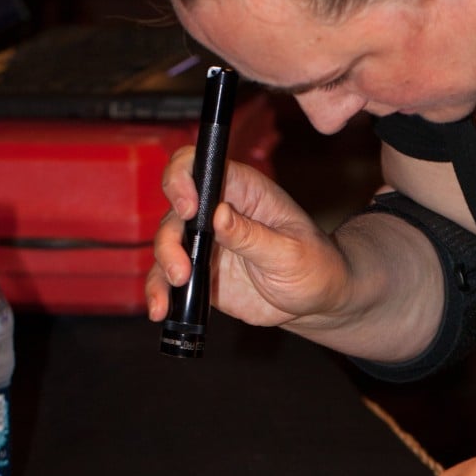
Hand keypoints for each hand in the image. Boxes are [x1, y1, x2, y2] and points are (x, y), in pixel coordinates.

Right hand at [146, 146, 350, 327]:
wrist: (315, 301)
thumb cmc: (313, 265)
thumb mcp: (289, 252)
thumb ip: (252, 235)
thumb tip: (219, 214)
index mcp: (242, 191)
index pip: (200, 166)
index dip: (183, 179)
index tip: (188, 208)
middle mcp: (216, 212)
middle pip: (175, 211)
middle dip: (171, 239)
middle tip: (183, 269)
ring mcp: (205, 243)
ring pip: (166, 244)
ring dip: (163, 266)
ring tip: (176, 287)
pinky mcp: (198, 272)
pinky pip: (168, 277)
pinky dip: (159, 292)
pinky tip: (160, 309)